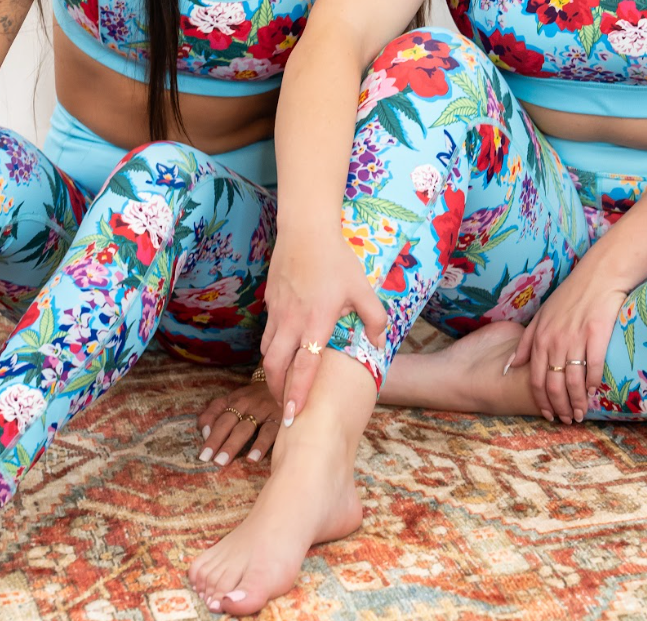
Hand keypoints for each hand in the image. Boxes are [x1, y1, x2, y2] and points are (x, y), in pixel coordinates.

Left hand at [196, 379, 280, 465]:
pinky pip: (269, 432)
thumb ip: (214, 414)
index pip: (217, 413)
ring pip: (246, 428)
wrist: (286, 383)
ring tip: (223, 461)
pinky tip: (253, 458)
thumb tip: (205, 433)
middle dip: (217, 440)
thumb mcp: (233, 400)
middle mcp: (246, 403)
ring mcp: (263, 410)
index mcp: (234, 399)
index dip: (209, 430)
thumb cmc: (255, 399)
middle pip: (228, 422)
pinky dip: (261, 445)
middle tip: (209, 459)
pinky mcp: (280, 418)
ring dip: (233, 444)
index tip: (203, 453)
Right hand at [260, 232, 386, 425]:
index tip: (293, 415)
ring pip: (267, 351)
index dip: (297, 393)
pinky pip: (267, 333)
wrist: (306, 231)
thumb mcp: (363, 288)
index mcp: (316, 322)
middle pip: (274, 367)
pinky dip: (271, 348)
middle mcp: (292, 322)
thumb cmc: (337, 260)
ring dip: (273, 372)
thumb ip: (375, 318)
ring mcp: (277, 312)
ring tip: (282, 385)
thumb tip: (379, 343)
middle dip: (277, 391)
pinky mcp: (270, 303)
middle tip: (285, 408)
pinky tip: (282, 351)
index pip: (304, 367)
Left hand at [511, 260, 628, 423]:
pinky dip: (593, 384)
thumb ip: (526, 341)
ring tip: (581, 413)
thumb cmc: (570, 296)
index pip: (535, 378)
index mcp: (540, 337)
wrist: (599, 275)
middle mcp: (555, 340)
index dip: (541, 400)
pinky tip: (595, 393)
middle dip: (559, 406)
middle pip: (553, 384)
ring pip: (573, 380)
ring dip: (577, 401)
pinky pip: (594, 367)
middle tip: (566, 420)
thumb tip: (511, 365)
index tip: (548, 415)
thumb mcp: (542, 316)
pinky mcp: (596, 335)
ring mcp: (576, 338)